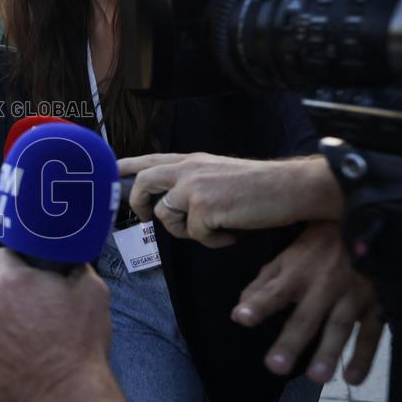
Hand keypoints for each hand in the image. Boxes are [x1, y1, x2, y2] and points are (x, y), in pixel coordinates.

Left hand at [0, 249, 111, 401]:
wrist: (67, 395)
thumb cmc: (80, 344)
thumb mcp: (93, 292)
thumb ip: (76, 267)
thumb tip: (70, 261)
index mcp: (9, 281)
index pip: (2, 257)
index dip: (18, 265)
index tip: (30, 278)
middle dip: (11, 299)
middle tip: (36, 316)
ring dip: (1, 326)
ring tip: (28, 344)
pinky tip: (18, 362)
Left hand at [119, 153, 341, 247]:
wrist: (293, 188)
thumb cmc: (261, 187)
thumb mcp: (219, 174)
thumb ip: (192, 181)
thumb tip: (169, 202)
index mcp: (192, 161)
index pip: (150, 160)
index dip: (126, 166)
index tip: (109, 172)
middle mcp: (188, 169)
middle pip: (143, 183)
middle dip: (138, 205)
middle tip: (144, 219)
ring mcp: (194, 187)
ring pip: (165, 216)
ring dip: (186, 231)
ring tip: (214, 229)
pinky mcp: (204, 207)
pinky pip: (194, 235)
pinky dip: (213, 241)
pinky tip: (232, 233)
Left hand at [232, 222, 382, 384]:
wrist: (363, 228)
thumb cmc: (316, 249)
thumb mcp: (286, 259)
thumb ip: (264, 285)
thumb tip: (239, 311)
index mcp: (297, 272)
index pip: (274, 291)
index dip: (259, 304)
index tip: (241, 318)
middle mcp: (324, 284)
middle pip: (306, 316)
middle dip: (292, 341)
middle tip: (276, 366)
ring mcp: (352, 294)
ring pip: (339, 326)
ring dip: (329, 352)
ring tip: (316, 377)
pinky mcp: (376, 303)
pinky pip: (371, 333)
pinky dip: (364, 357)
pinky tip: (353, 378)